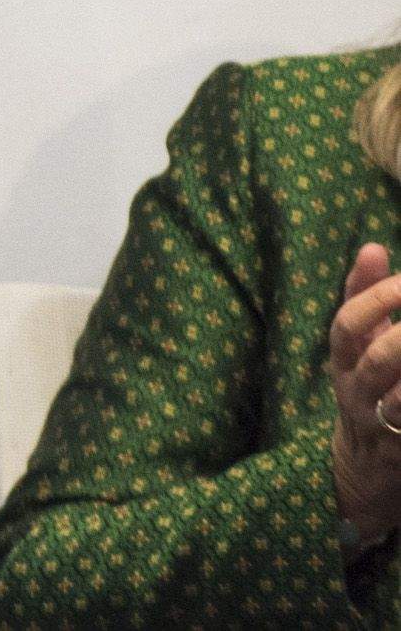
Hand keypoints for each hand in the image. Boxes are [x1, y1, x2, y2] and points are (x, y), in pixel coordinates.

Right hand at [335, 241, 400, 544]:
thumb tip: (373, 247)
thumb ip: (363, 297)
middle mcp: (356, 395)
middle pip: (375, 361)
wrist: (361, 476)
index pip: (347, 326)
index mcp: (342, 364)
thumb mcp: (355, 347)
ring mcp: (382, 428)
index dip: (374, 300)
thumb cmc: (366, 394)